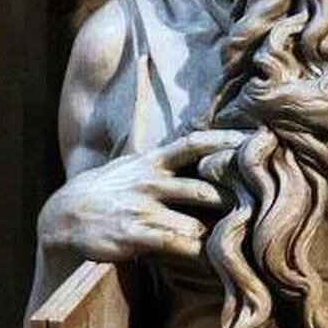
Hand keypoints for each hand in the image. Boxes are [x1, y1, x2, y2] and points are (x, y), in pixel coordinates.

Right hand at [38, 130, 244, 263]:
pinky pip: (173, 245)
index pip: (193, 144)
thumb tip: (148, 68)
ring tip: (247, 238)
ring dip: (220, 230)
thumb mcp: (130, 152)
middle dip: (233, 198)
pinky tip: (217, 259)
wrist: (63, 215)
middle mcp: (150, 183)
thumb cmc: (108, 185)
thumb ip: (151, 125)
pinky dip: (197, 253)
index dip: (225, 141)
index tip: (257, 139)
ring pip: (192, 220)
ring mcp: (141, 209)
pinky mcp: (133, 235)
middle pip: (201, 188)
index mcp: (153, 161)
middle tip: (263, 204)